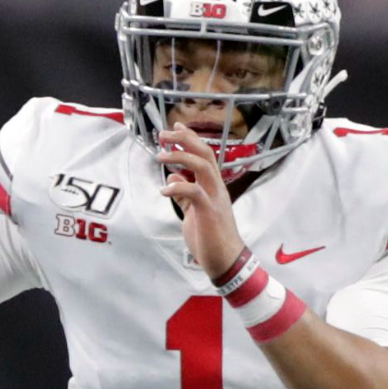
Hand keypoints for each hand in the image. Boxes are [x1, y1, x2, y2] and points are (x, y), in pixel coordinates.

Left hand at [157, 125, 245, 277]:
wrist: (227, 262)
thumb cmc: (212, 238)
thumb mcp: (194, 212)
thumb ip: (184, 194)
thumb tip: (173, 176)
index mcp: (214, 187)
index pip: (205, 155)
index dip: (191, 139)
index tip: (176, 127)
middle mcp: (217, 188)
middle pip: (205, 154)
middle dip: (185, 140)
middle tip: (165, 134)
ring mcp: (215, 199)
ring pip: (203, 167)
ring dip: (180, 158)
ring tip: (161, 156)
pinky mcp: (209, 212)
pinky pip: (194, 192)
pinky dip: (178, 187)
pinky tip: (164, 190)